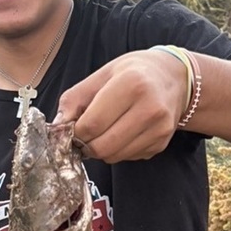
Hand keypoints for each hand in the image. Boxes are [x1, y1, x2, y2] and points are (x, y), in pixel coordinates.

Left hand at [54, 49, 187, 162]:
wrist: (173, 78)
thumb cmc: (133, 73)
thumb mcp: (101, 75)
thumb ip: (75, 100)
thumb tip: (57, 127)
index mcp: (131, 84)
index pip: (92, 124)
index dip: (76, 132)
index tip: (72, 128)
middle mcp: (150, 108)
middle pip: (103, 146)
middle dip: (87, 145)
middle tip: (85, 134)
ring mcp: (159, 129)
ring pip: (114, 156)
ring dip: (101, 149)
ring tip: (104, 131)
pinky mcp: (162, 143)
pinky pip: (128, 158)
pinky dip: (118, 150)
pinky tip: (122, 132)